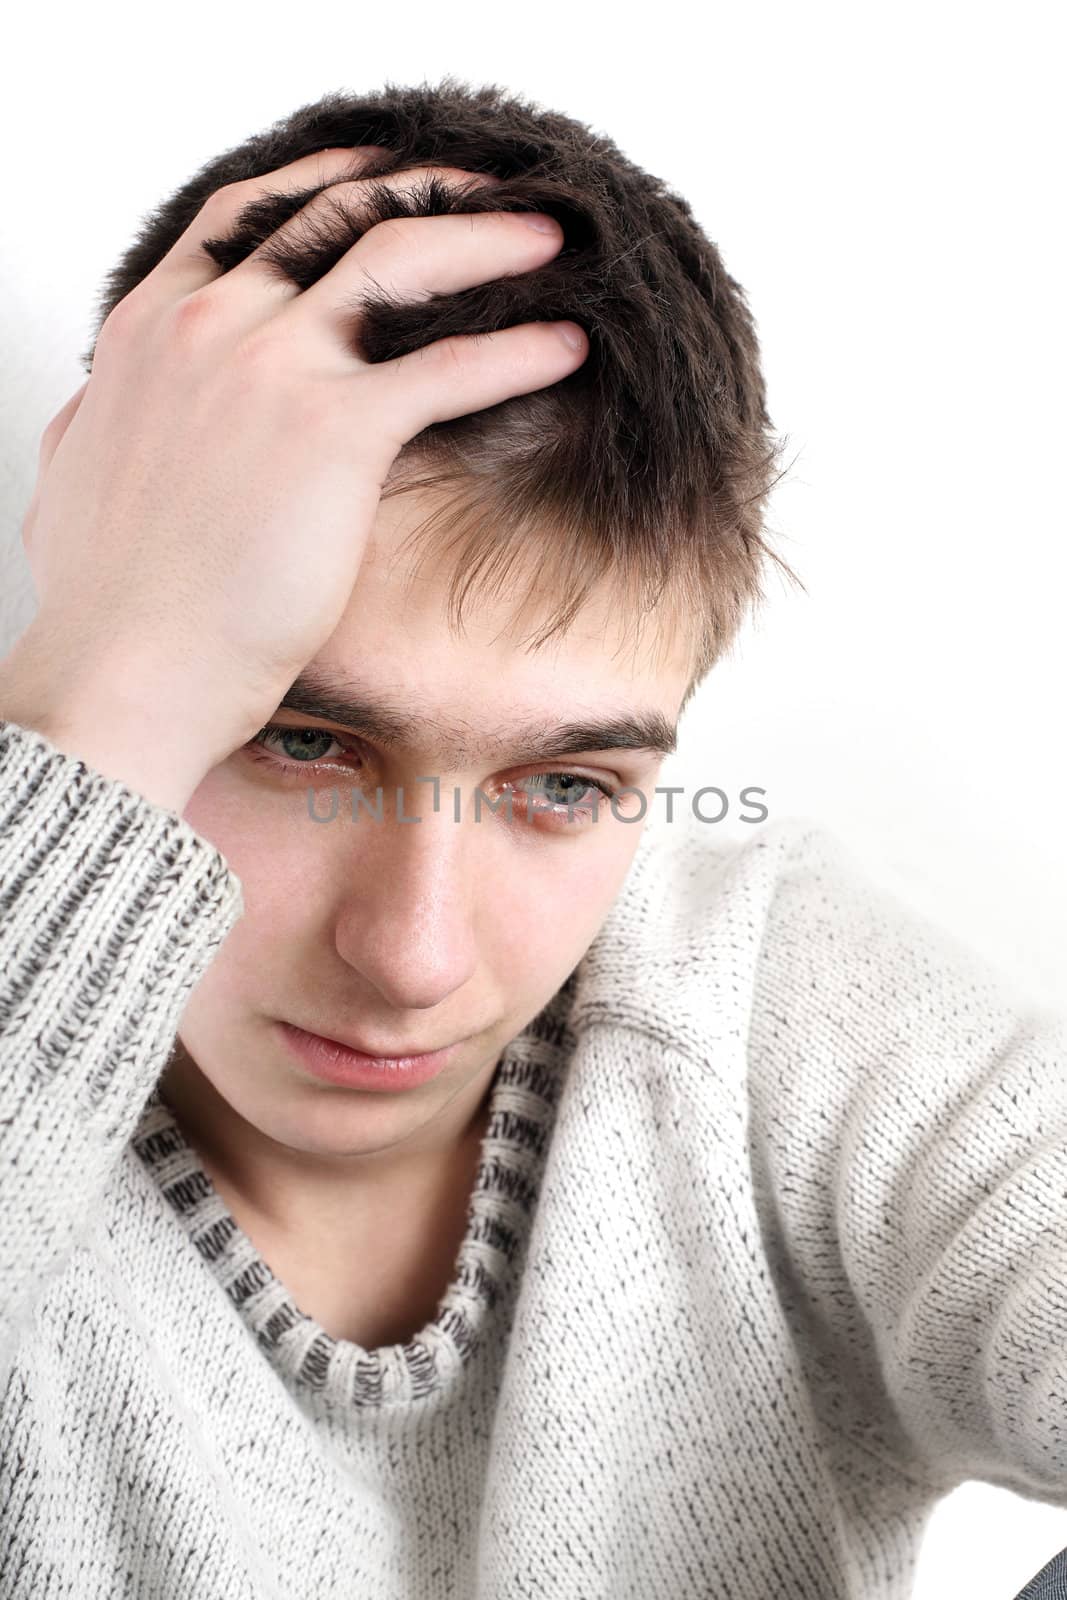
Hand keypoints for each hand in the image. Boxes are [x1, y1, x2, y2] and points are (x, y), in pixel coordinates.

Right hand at [10, 145, 586, 797]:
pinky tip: (569, 346)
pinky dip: (518, 350)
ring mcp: (269, 367)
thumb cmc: (109, 597)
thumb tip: (103, 402)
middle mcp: (208, 325)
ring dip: (488, 238)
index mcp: (149, 329)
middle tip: (492, 183)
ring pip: (398, 259)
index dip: (322, 181)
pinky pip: (449, 368)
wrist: (127, 666)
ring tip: (554, 236)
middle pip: (333, 215)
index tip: (379, 173)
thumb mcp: (79, 474)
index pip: (245, 215)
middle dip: (426, 187)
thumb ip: (104, 416)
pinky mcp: (332, 432)